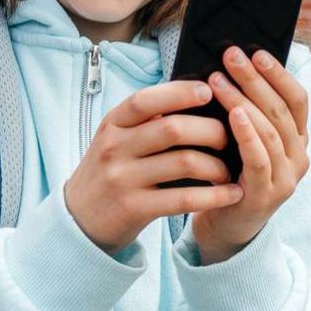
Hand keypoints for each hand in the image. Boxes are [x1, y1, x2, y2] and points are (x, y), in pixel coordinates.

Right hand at [63, 80, 246, 253]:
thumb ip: (145, 121)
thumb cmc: (109, 172)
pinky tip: (231, 193)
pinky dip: (214, 196)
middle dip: (211, 131)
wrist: (79, 219)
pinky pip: (184, 199)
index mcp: (113, 124)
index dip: (180, 92)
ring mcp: (123, 179)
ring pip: (184, 162)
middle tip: (228, 138)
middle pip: (173, 129)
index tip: (208, 91)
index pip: (146, 100)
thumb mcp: (115, 139)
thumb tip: (194, 97)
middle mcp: (115, 148)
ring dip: (216, 166)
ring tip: (227, 170)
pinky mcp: (134, 208)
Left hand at [192, 47, 309, 263]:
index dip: (278, 73)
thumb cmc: (230, 172)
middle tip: (230, 55)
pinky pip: (260, 158)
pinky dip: (248, 134)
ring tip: (218, 79)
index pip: (297, 99)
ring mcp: (287, 178)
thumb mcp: (244, 139)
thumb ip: (245, 111)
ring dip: (243, 100)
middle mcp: (299, 157)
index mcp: (297, 139)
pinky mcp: (267, 195)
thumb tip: (226, 67)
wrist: (224, 223)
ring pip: (270, 130)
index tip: (255, 51)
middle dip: (255, 78)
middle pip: (281, 109)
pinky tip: (233, 115)